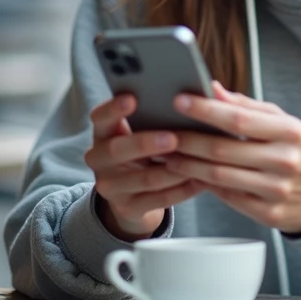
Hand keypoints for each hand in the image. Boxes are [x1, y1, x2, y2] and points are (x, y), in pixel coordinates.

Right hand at [84, 94, 204, 240]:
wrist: (133, 195)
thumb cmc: (144, 151)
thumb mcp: (139, 132)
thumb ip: (155, 113)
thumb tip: (197, 90)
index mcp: (103, 133)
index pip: (100, 117)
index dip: (113, 108)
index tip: (132, 98)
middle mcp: (100, 159)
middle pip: (117, 151)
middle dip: (145, 143)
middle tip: (172, 138)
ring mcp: (111, 187)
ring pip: (143, 179)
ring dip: (172, 170)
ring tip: (197, 161)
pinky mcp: (128, 208)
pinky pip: (158, 200)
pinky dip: (181, 190)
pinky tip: (200, 181)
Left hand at [162, 82, 300, 234]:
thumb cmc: (297, 150)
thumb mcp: (281, 122)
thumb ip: (246, 106)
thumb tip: (211, 88)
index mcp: (289, 131)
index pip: (239, 118)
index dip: (205, 110)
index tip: (179, 101)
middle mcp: (285, 161)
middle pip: (223, 149)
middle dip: (187, 140)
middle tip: (162, 132)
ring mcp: (278, 190)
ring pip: (220, 176)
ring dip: (188, 165)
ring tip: (166, 154)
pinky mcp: (270, 214)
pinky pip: (227, 198)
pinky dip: (204, 185)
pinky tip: (188, 175)